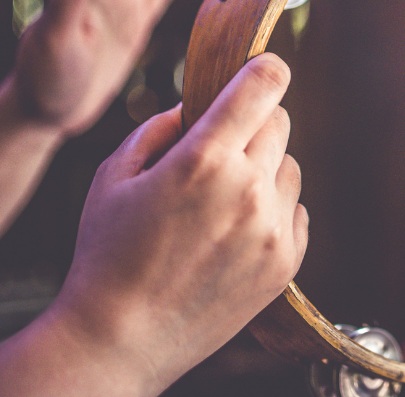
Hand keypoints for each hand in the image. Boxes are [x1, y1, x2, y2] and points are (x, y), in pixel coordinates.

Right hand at [50, 54, 308, 388]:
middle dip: (255, 123)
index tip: (267, 67)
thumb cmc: (107, 254)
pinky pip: (297, 211)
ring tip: (223, 198)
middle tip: (225, 144)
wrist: (122, 337)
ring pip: (291, 168)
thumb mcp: (113, 176)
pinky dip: (274, 210)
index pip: (262, 87)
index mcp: (202, 159)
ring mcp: (271, 229)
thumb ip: (158, 128)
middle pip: (281, 123)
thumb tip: (195, 102)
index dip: (267, 69)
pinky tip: (236, 229)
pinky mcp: (285, 261)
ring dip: (265, 169)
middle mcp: (246, 190)